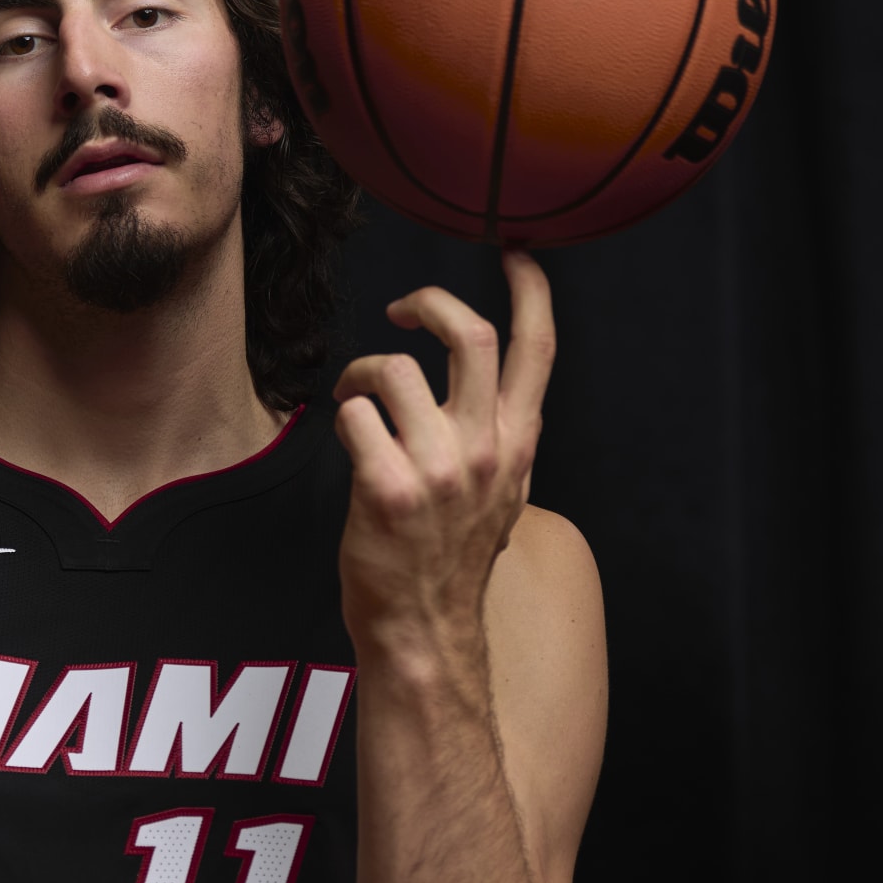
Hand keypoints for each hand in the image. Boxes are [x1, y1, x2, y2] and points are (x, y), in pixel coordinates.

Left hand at [333, 249, 554, 658]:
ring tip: (355, 394)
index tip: (517, 254)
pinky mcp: (386, 487)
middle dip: (429, 301)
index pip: (539, 350)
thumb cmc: (451, 561)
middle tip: (402, 310)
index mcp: (517, 444)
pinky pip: (355, 414)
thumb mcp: (503, 496)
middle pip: (470, 335)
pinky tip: (345, 435)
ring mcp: (438, 468)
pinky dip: (343, 414)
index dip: (531, 290)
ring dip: (363, 371)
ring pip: (397, 368)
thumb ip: (501, 441)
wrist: (425, 628)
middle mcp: (485, 449)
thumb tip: (493, 402)